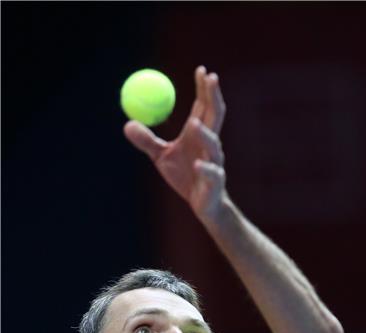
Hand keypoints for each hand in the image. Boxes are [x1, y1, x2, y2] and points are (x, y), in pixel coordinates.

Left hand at [123, 66, 226, 216]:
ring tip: (192, 124)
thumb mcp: (162, 158)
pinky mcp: (214, 182)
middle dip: (214, 96)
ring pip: (213, 144)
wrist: (204, 206)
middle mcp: (210, 144)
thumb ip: (147, 141)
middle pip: (215, 116)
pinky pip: (210, 173)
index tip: (202, 70)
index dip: (204, 88)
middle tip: (211, 78)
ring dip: (204, 134)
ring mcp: (214, 162)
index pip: (203, 107)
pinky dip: (204, 169)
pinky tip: (196, 166)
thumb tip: (127, 123)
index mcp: (199, 135)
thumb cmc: (186, 178)